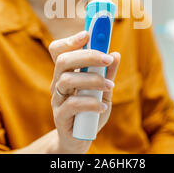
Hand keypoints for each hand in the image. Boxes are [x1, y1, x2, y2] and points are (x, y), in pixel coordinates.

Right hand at [48, 30, 119, 153]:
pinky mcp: (60, 117)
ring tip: (110, 87)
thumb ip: (108, 74)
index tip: (88, 34)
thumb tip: (116, 54)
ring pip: (66, 80)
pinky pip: (72, 105)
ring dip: (92, 80)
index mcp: (66, 73)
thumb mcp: (103, 91)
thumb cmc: (90, 112)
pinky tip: (103, 106)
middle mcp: (58, 83)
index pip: (59, 50)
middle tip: (107, 59)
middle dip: (87, 55)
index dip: (71, 40)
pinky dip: (91, 103)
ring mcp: (57, 100)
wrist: (79, 139)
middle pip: (63, 60)